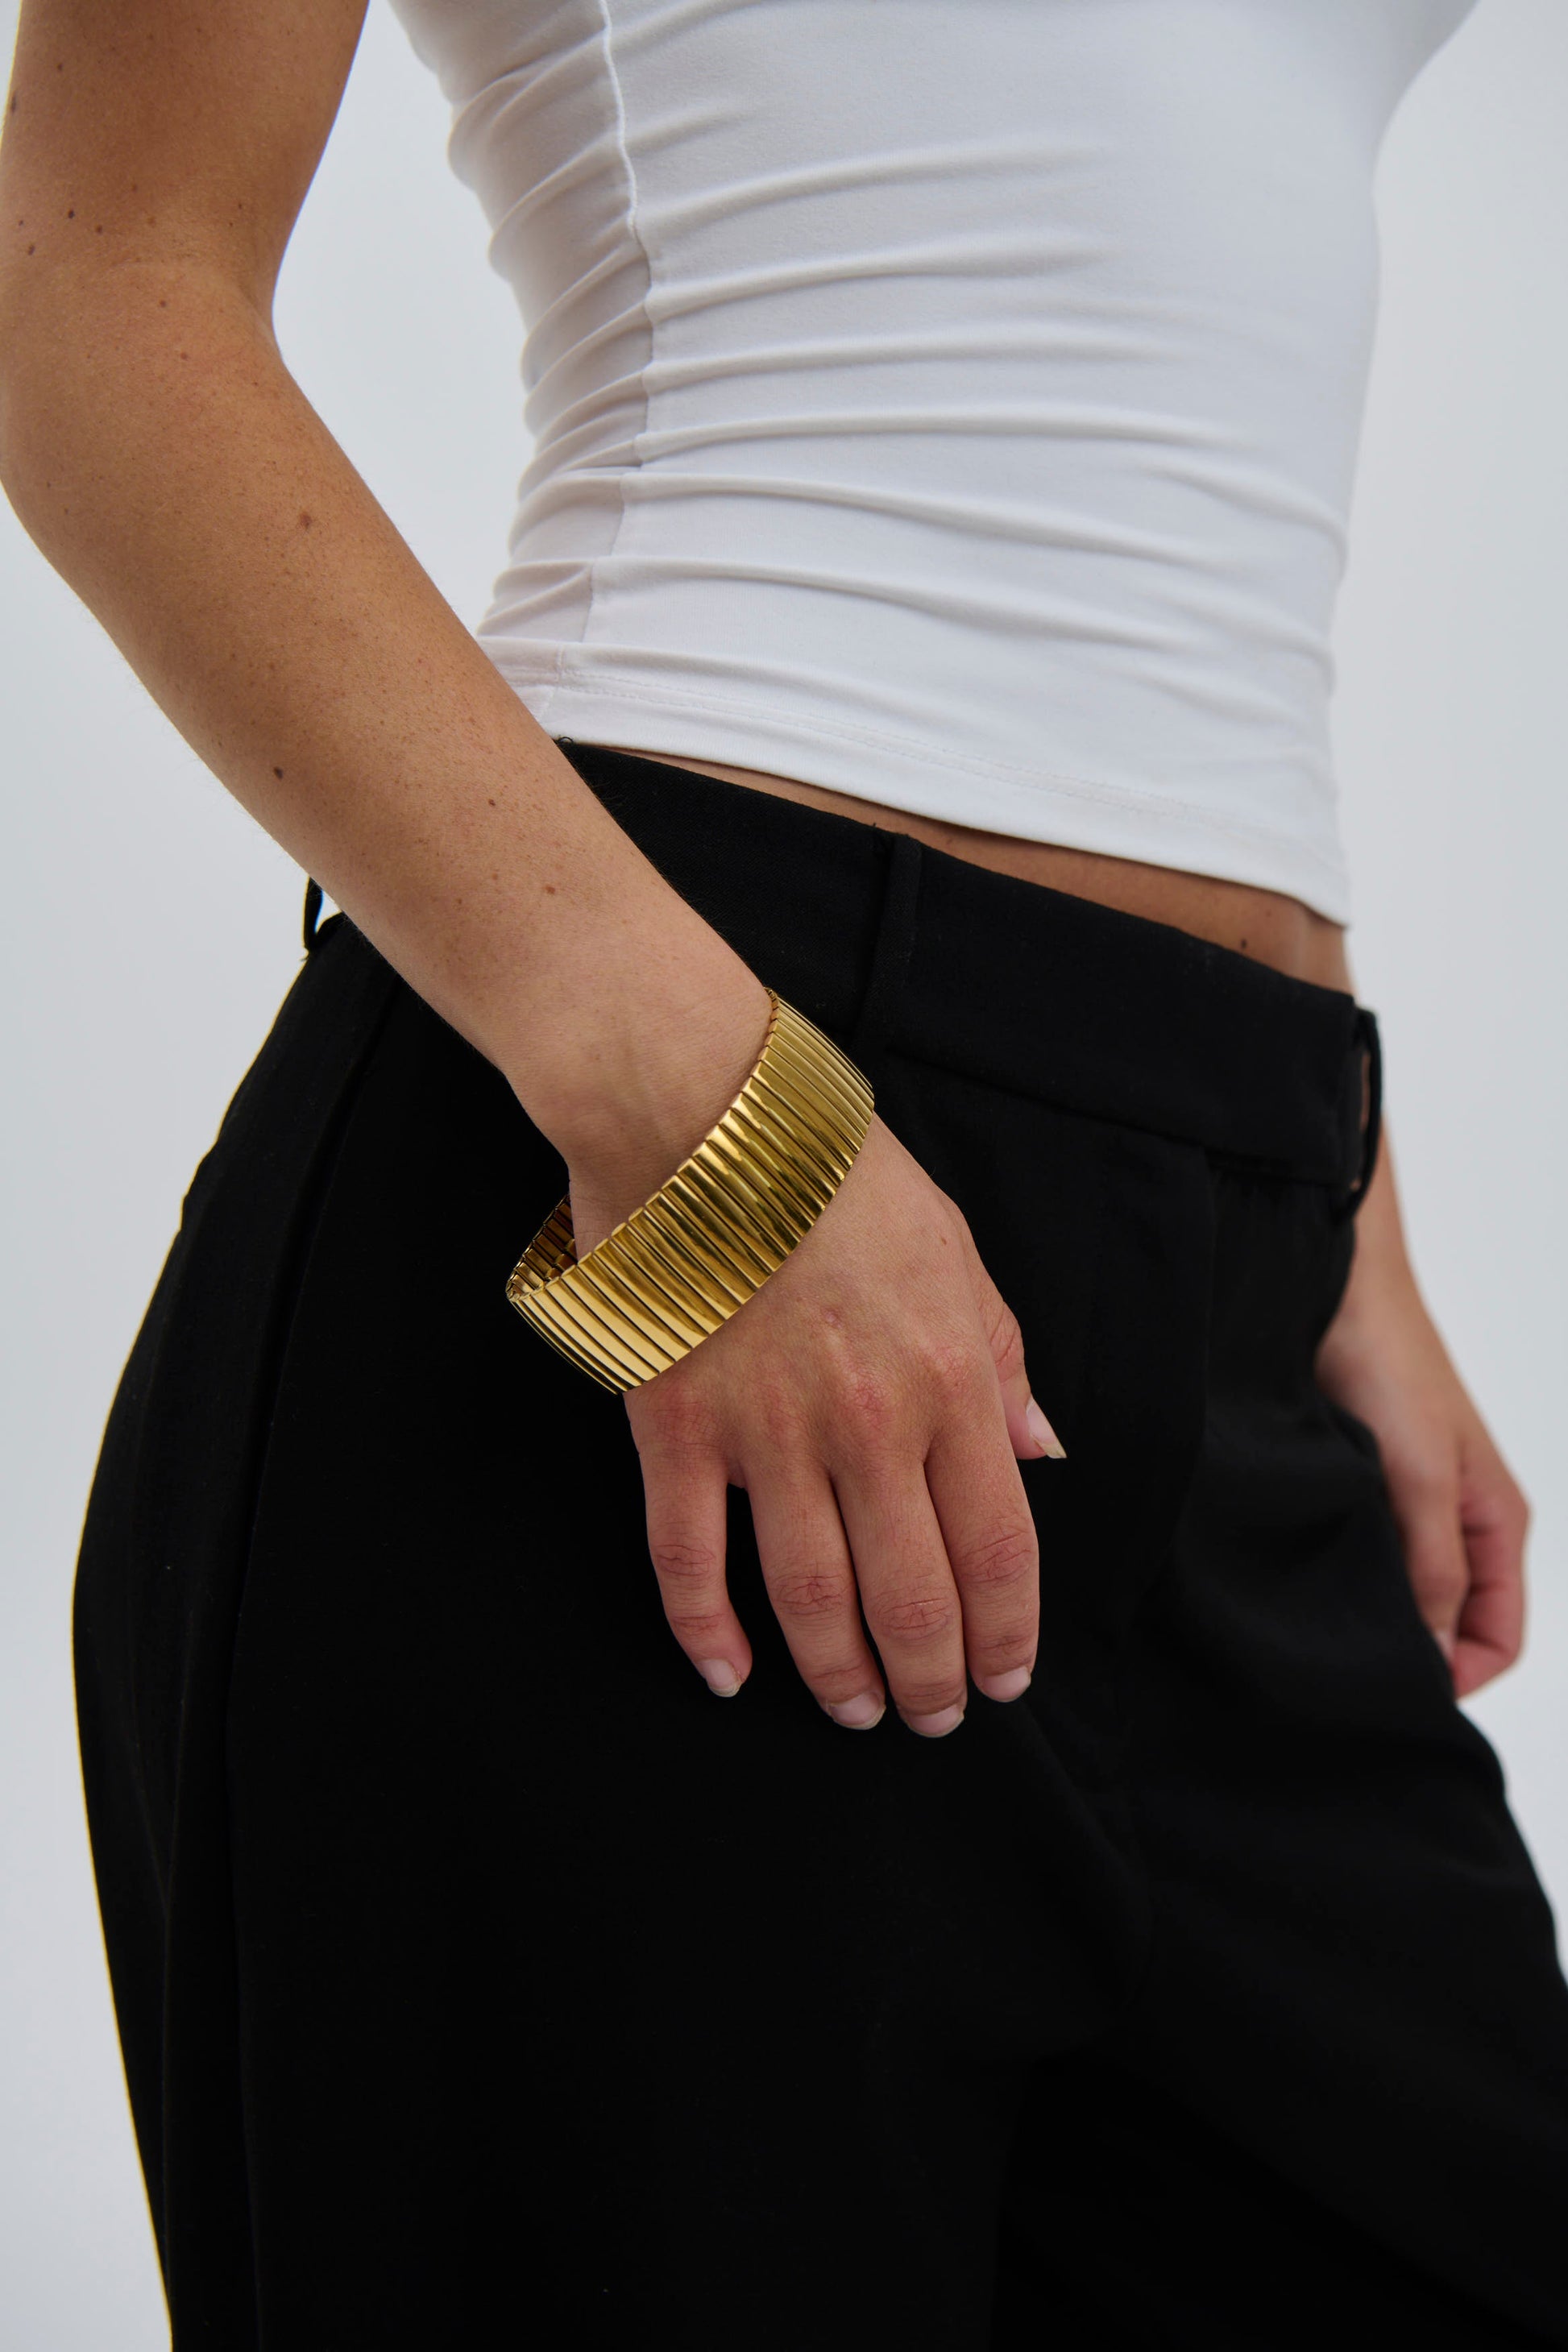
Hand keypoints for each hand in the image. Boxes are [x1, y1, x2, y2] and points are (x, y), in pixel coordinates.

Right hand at [572, 1116, 1062, 1736]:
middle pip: (911, 1597)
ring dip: (840, 1676)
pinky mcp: (674, 1429)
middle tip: (933, 1715)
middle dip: (931, 1676)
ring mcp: (763, 1435)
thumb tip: (1042, 1454)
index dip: (1006, 1633)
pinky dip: (708, 1632)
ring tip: (858, 1710)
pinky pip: (689, 1560)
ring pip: (810, 1599)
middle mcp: (866, 1427)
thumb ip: (1002, 1361)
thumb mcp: (956, 1252)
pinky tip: (730, 1675)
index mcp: (950, 1382)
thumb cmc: (837, 1173)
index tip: (1005, 1678)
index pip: (998, 1548)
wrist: (700, 1111)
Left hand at [1317, 1164, 1528, 1698]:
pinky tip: (1297, 1570)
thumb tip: (1434, 1660)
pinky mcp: (1360, 1483)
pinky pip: (1361, 1552)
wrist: (1333, 1280)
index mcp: (1495, 1521)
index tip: (1394, 1688)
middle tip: (1342, 1665)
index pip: (1498, 1636)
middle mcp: (1457, 1518)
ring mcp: (1408, 1501)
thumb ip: (1434, 1565)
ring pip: (1401, 1589)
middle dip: (1409, 1650)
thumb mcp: (1420, 1474)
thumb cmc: (1390, 1358)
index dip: (1456, 1674)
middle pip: (1450, 1621)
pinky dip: (1338, 1570)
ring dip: (1368, 1609)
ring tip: (1315, 1618)